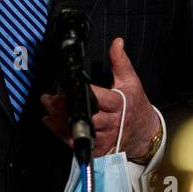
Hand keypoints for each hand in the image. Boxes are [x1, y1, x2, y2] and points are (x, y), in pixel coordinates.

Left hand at [39, 37, 160, 158]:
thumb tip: (116, 42)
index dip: (83, 93)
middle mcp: (112, 123)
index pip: (100, 98)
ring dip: (60, 122)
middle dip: (64, 109)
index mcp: (119, 104)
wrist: (145, 131)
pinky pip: (78, 143)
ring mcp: (106, 137)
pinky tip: (52, 124)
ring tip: (47, 111)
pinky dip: (63, 135)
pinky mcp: (100, 149)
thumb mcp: (131, 80)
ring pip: (80, 132)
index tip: (68, 86)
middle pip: (86, 117)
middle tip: (49, 99)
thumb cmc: (135, 104)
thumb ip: (120, 61)